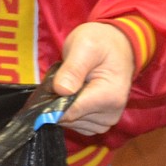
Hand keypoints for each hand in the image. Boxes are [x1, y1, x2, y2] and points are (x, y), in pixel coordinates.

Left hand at [52, 22, 134, 136]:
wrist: (117, 46)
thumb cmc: (101, 43)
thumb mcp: (84, 46)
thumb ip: (73, 68)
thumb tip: (61, 90)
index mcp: (109, 97)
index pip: (70, 112)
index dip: (52, 102)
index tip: (48, 87)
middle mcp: (110, 114)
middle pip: (69, 117)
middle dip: (57, 101)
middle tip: (61, 77)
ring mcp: (105, 120)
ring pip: (70, 122)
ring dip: (62, 105)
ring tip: (69, 82)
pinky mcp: (100, 122)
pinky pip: (76, 123)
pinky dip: (68, 110)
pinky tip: (72, 93)